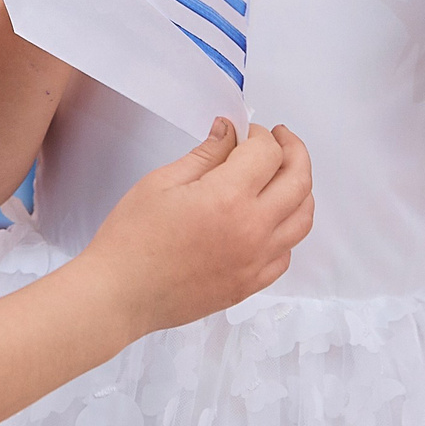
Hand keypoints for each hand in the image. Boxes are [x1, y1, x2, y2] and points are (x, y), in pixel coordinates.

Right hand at [86, 120, 312, 335]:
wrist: (121, 293)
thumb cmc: (132, 240)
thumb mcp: (162, 182)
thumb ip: (204, 155)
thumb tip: (228, 133)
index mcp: (228, 197)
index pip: (268, 152)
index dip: (259, 134)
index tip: (244, 132)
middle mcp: (252, 229)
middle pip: (299, 180)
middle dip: (293, 151)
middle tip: (280, 139)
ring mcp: (256, 260)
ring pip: (303, 218)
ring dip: (299, 189)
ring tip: (282, 176)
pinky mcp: (251, 283)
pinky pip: (287, 252)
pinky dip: (287, 229)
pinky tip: (268, 219)